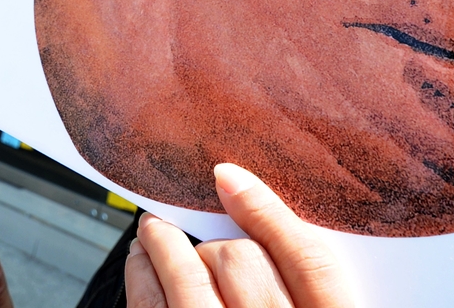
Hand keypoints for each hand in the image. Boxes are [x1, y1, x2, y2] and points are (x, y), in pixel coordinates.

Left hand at [125, 163, 351, 307]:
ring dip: (164, 246)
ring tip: (152, 230)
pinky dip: (143, 276)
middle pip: (244, 262)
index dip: (268, 211)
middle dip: (218, 242)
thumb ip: (308, 273)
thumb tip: (250, 195)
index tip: (228, 175)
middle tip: (200, 230)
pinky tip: (143, 263)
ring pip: (191, 278)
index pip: (310, 261)